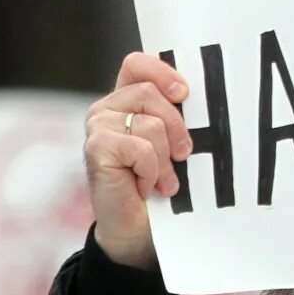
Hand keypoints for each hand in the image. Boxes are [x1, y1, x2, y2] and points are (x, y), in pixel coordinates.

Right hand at [83, 53, 193, 270]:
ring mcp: (97, 127)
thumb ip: (175, 116)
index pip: (137, 63)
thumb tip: (197, 97)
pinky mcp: (96, 149)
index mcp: (125, 100)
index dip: (162, 72)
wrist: (137, 230)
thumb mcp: (171, 144)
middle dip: (177, 127)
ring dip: (166, 158)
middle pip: (150, 94)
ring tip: (164, 180)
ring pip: (150, 124)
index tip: (185, 94)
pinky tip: (145, 186)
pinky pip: (141, 148)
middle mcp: (106, 108)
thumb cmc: (158, 184)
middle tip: (184, 155)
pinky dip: (152, 170)